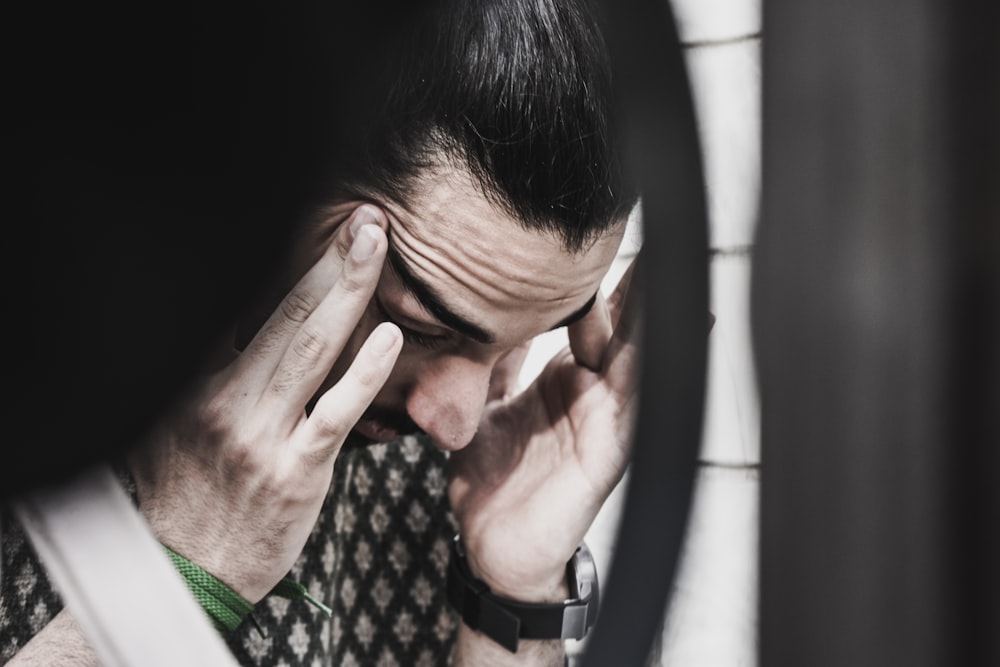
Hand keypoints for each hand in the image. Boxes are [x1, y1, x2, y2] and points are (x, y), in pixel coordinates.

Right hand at [128, 205, 401, 602]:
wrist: (187, 571)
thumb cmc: (188, 491)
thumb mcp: (169, 420)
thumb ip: (206, 369)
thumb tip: (240, 318)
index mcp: (190, 378)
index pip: (241, 300)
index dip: (282, 255)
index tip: (316, 220)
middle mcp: (220, 397)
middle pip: (282, 310)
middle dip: (327, 257)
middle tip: (364, 217)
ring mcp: (258, 433)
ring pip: (309, 347)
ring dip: (347, 289)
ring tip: (375, 245)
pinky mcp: (294, 470)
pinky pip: (334, 412)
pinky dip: (363, 372)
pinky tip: (388, 336)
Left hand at [448, 259, 640, 600]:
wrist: (491, 547)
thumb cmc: (490, 482)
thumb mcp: (485, 406)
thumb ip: (495, 364)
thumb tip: (485, 314)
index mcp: (562, 378)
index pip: (584, 315)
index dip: (588, 276)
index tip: (588, 232)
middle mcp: (590, 391)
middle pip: (619, 323)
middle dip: (634, 277)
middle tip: (644, 225)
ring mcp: (606, 417)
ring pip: (635, 351)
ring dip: (653, 309)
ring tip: (669, 262)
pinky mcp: (611, 445)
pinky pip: (640, 398)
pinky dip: (660, 364)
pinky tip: (681, 330)